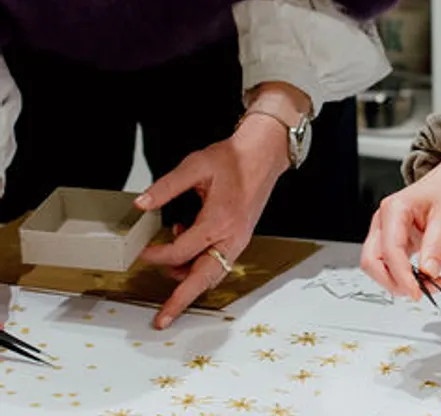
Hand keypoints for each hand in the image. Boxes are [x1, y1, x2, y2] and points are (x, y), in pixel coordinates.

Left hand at [135, 113, 288, 328]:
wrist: (263, 155)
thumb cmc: (233, 159)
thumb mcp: (195, 166)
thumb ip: (166, 187)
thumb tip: (141, 203)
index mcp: (219, 221)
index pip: (181, 252)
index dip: (158, 255)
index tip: (142, 252)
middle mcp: (231, 238)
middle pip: (203, 280)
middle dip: (181, 301)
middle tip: (161, 321)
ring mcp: (238, 241)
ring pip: (212, 275)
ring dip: (188, 279)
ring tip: (168, 262)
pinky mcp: (240, 238)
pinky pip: (219, 264)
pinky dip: (200, 266)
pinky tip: (187, 245)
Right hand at [360, 153, 440, 298]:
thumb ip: (436, 246)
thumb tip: (428, 273)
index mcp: (394, 209)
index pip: (389, 250)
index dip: (401, 275)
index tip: (418, 292)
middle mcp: (384, 221)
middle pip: (372, 261)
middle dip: (392, 282)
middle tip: (420, 293)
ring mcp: (387, 232)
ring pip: (378, 266)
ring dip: (399, 282)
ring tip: (431, 285)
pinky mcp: (395, 242)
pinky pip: (392, 265)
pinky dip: (406, 277)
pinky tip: (427, 279)